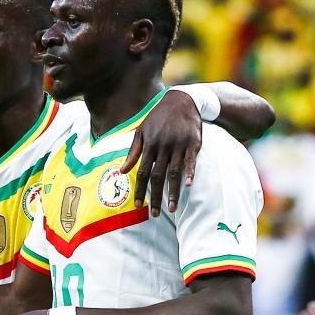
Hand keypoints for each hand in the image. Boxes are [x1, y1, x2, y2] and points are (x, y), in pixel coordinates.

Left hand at [121, 89, 200, 216]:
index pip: (141, 172)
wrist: (182, 100)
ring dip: (173, 192)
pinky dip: (190, 173)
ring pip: (174, 172)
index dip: (139, 189)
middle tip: (155, 215)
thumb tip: (121, 171)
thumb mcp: (141, 132)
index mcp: (148, 145)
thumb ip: (132, 152)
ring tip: (172, 209)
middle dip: (155, 197)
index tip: (137, 206)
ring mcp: (178, 144)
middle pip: (157, 176)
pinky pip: (191, 160)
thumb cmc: (158, 118)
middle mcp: (162, 146)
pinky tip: (188, 186)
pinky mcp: (194, 142)